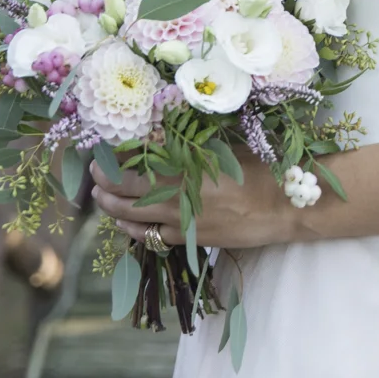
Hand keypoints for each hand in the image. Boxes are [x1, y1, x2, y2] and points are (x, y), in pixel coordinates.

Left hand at [89, 149, 298, 250]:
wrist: (283, 206)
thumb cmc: (258, 169)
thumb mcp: (221, 148)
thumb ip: (188, 147)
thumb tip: (158, 138)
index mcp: (184, 166)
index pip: (135, 161)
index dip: (114, 157)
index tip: (103, 150)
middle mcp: (176, 194)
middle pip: (125, 189)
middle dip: (104, 181)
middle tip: (95, 173)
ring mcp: (181, 220)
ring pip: (132, 217)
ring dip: (112, 206)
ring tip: (101, 197)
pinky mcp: (190, 239)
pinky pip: (151, 236)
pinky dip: (134, 229)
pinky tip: (126, 223)